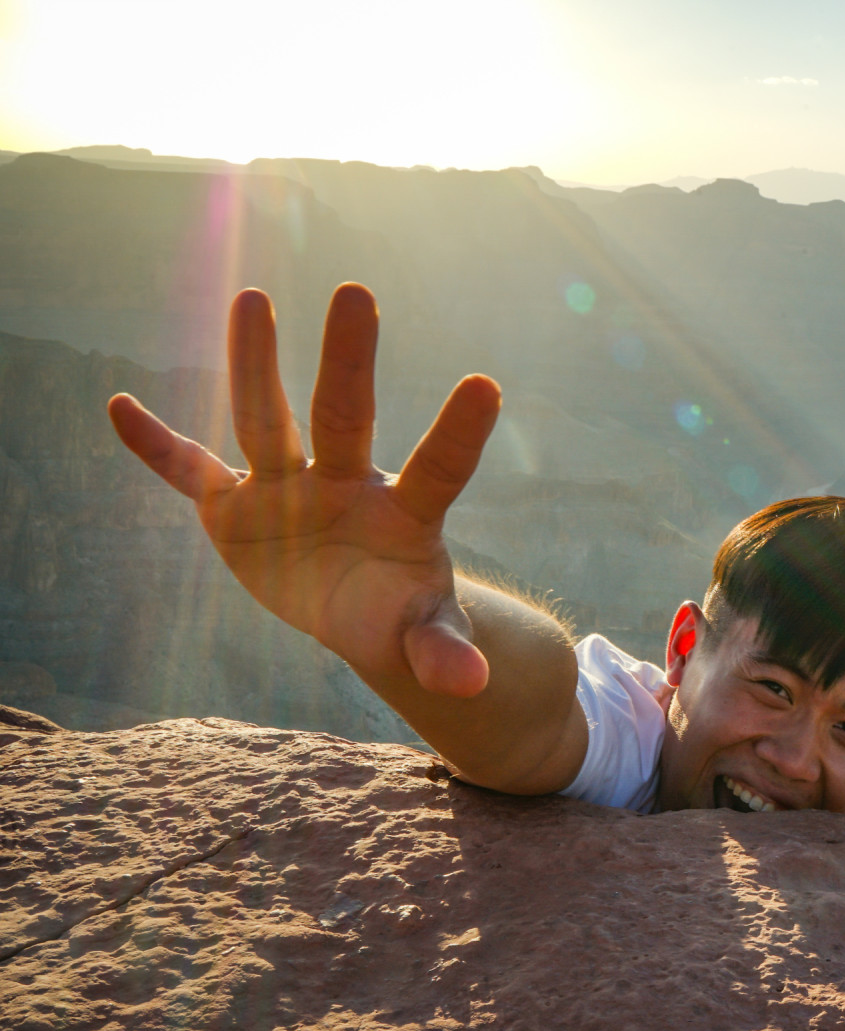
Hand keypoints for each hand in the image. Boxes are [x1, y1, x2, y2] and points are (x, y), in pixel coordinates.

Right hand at [108, 285, 500, 698]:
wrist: (356, 607)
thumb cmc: (403, 609)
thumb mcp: (426, 634)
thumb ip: (443, 651)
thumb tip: (467, 685)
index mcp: (405, 513)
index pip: (438, 469)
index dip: (458, 433)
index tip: (486, 385)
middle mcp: (346, 483)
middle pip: (344, 417)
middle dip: (349, 362)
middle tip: (357, 293)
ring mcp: (287, 489)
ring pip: (267, 421)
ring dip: (255, 367)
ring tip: (252, 300)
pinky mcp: (234, 507)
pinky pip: (189, 474)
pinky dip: (156, 448)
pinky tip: (120, 408)